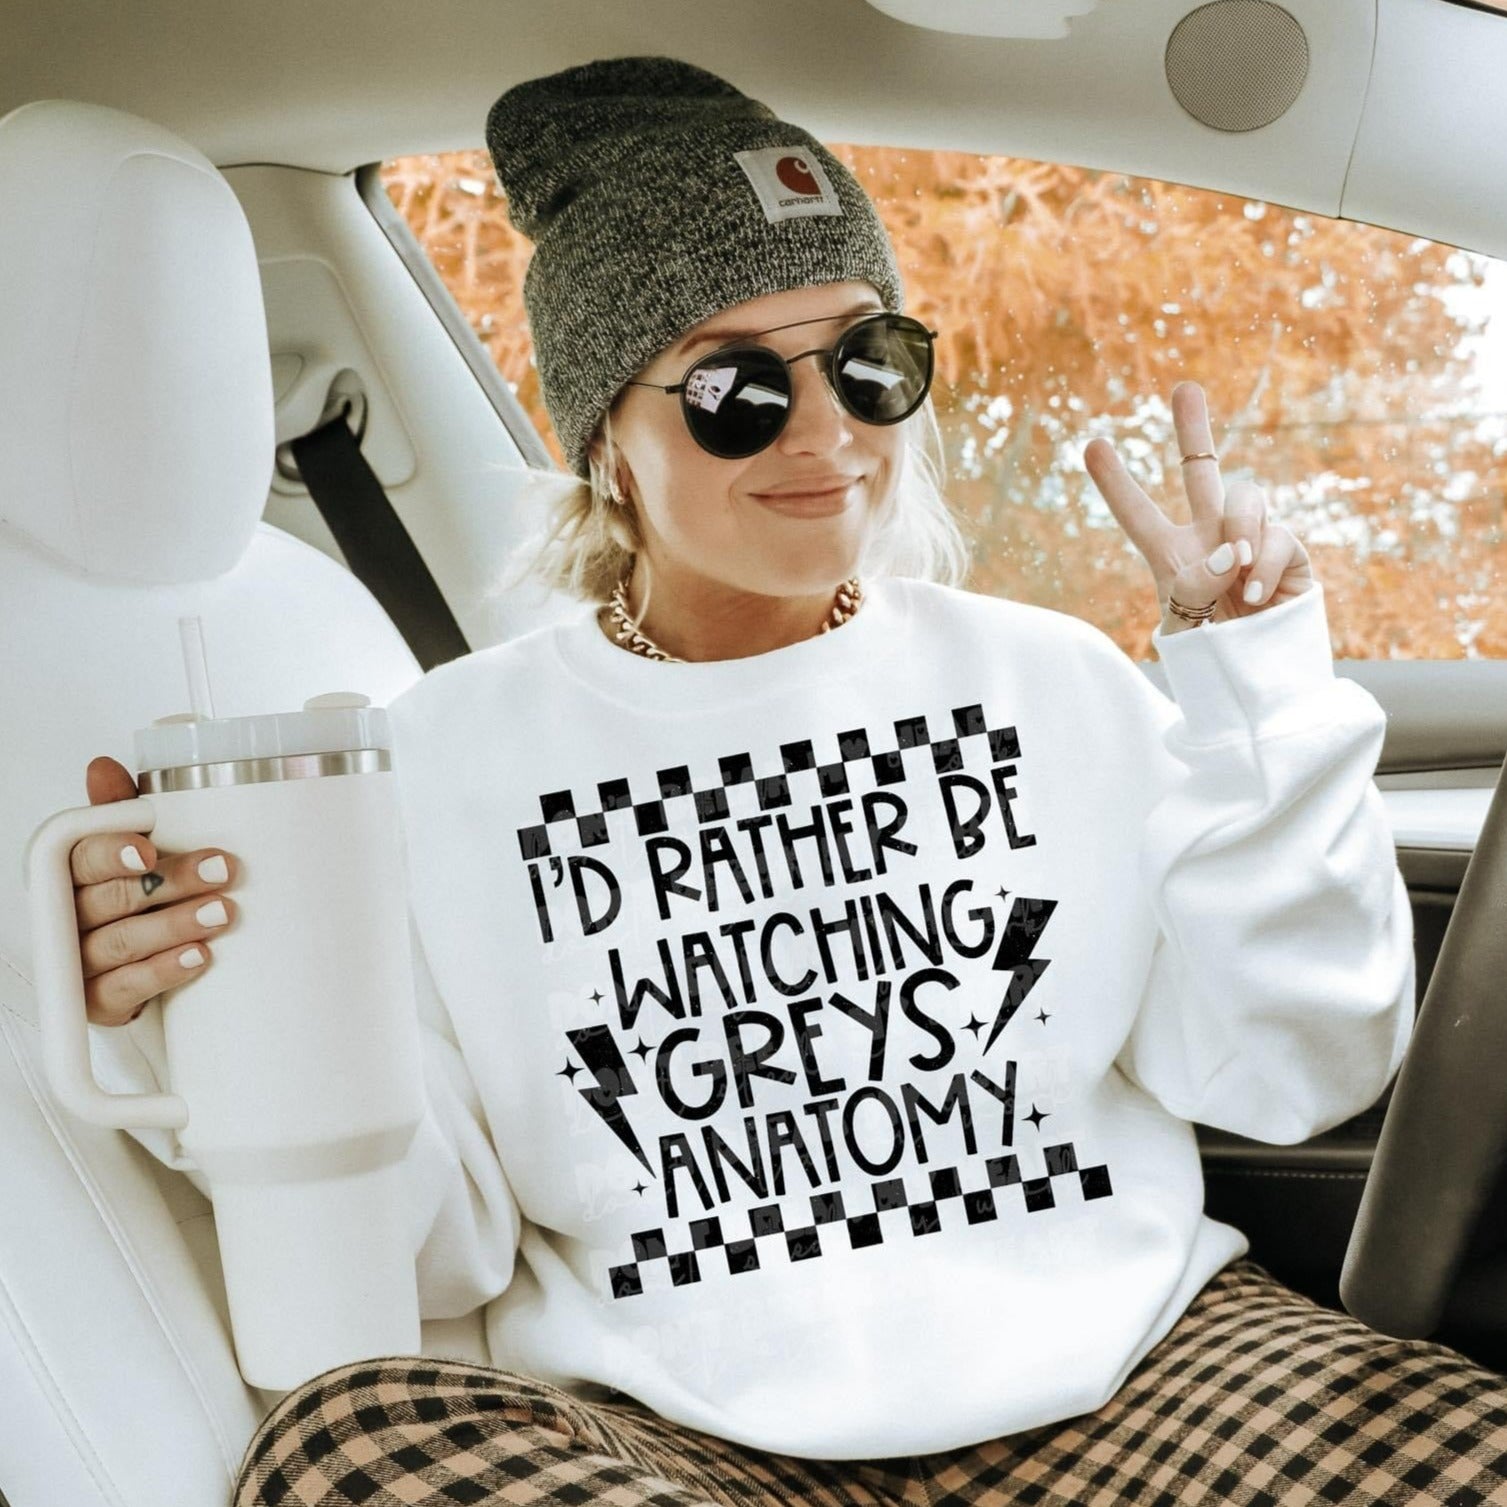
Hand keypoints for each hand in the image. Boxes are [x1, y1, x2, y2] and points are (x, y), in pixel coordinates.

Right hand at [72, 756, 238, 1026]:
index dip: (112, 852)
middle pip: (111, 898)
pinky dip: (164, 971)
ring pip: (121, 942)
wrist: (147, 962)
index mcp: (77, 872)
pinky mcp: (100, 1001)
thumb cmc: (142, 893)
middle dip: (170, 883)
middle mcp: (73, 915)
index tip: (148, 849)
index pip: (82, 857)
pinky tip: (199, 957)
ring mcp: (83, 961)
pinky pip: (126, 987)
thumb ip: (122, 809)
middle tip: (221, 870)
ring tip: (222, 913)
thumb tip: (103, 768)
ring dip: (175, 925)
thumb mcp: (139, 845)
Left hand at [1083, 382, 1314, 634]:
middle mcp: (1210, 538)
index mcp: (1170, 556)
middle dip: (1194, 430)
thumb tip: (1230, 551)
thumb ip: (1194, 590)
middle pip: (1201, 473)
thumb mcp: (1187, 630)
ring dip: (1240, 527)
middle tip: (1183, 388)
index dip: (1116, 482)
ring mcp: (1251, 541)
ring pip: (1245, 497)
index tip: (1091, 444)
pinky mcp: (1289, 553)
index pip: (1138, 514)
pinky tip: (1256, 593)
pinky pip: (1280, 537)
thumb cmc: (1214, 659)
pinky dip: (1266, 563)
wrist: (1261, 683)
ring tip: (1238, 568)